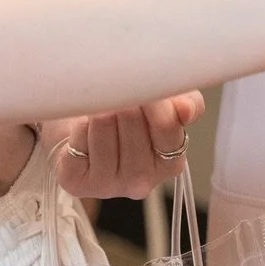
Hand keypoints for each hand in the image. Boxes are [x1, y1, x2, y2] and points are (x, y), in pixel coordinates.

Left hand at [47, 91, 205, 198]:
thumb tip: (187, 109)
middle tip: (120, 92)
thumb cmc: (129, 117)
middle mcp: (142, 180)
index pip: (167, 124)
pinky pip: (79, 137)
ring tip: (102, 108)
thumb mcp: (167, 105)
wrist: (85, 130)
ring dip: (101, 107)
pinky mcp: (77, 181)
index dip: (154, 97)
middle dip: (125, 97)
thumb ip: (187, 103)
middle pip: (131, 120)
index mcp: (171, 163)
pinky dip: (80, 123)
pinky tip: (84, 127)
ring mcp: (108, 185)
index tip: (146, 80)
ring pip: (103, 125)